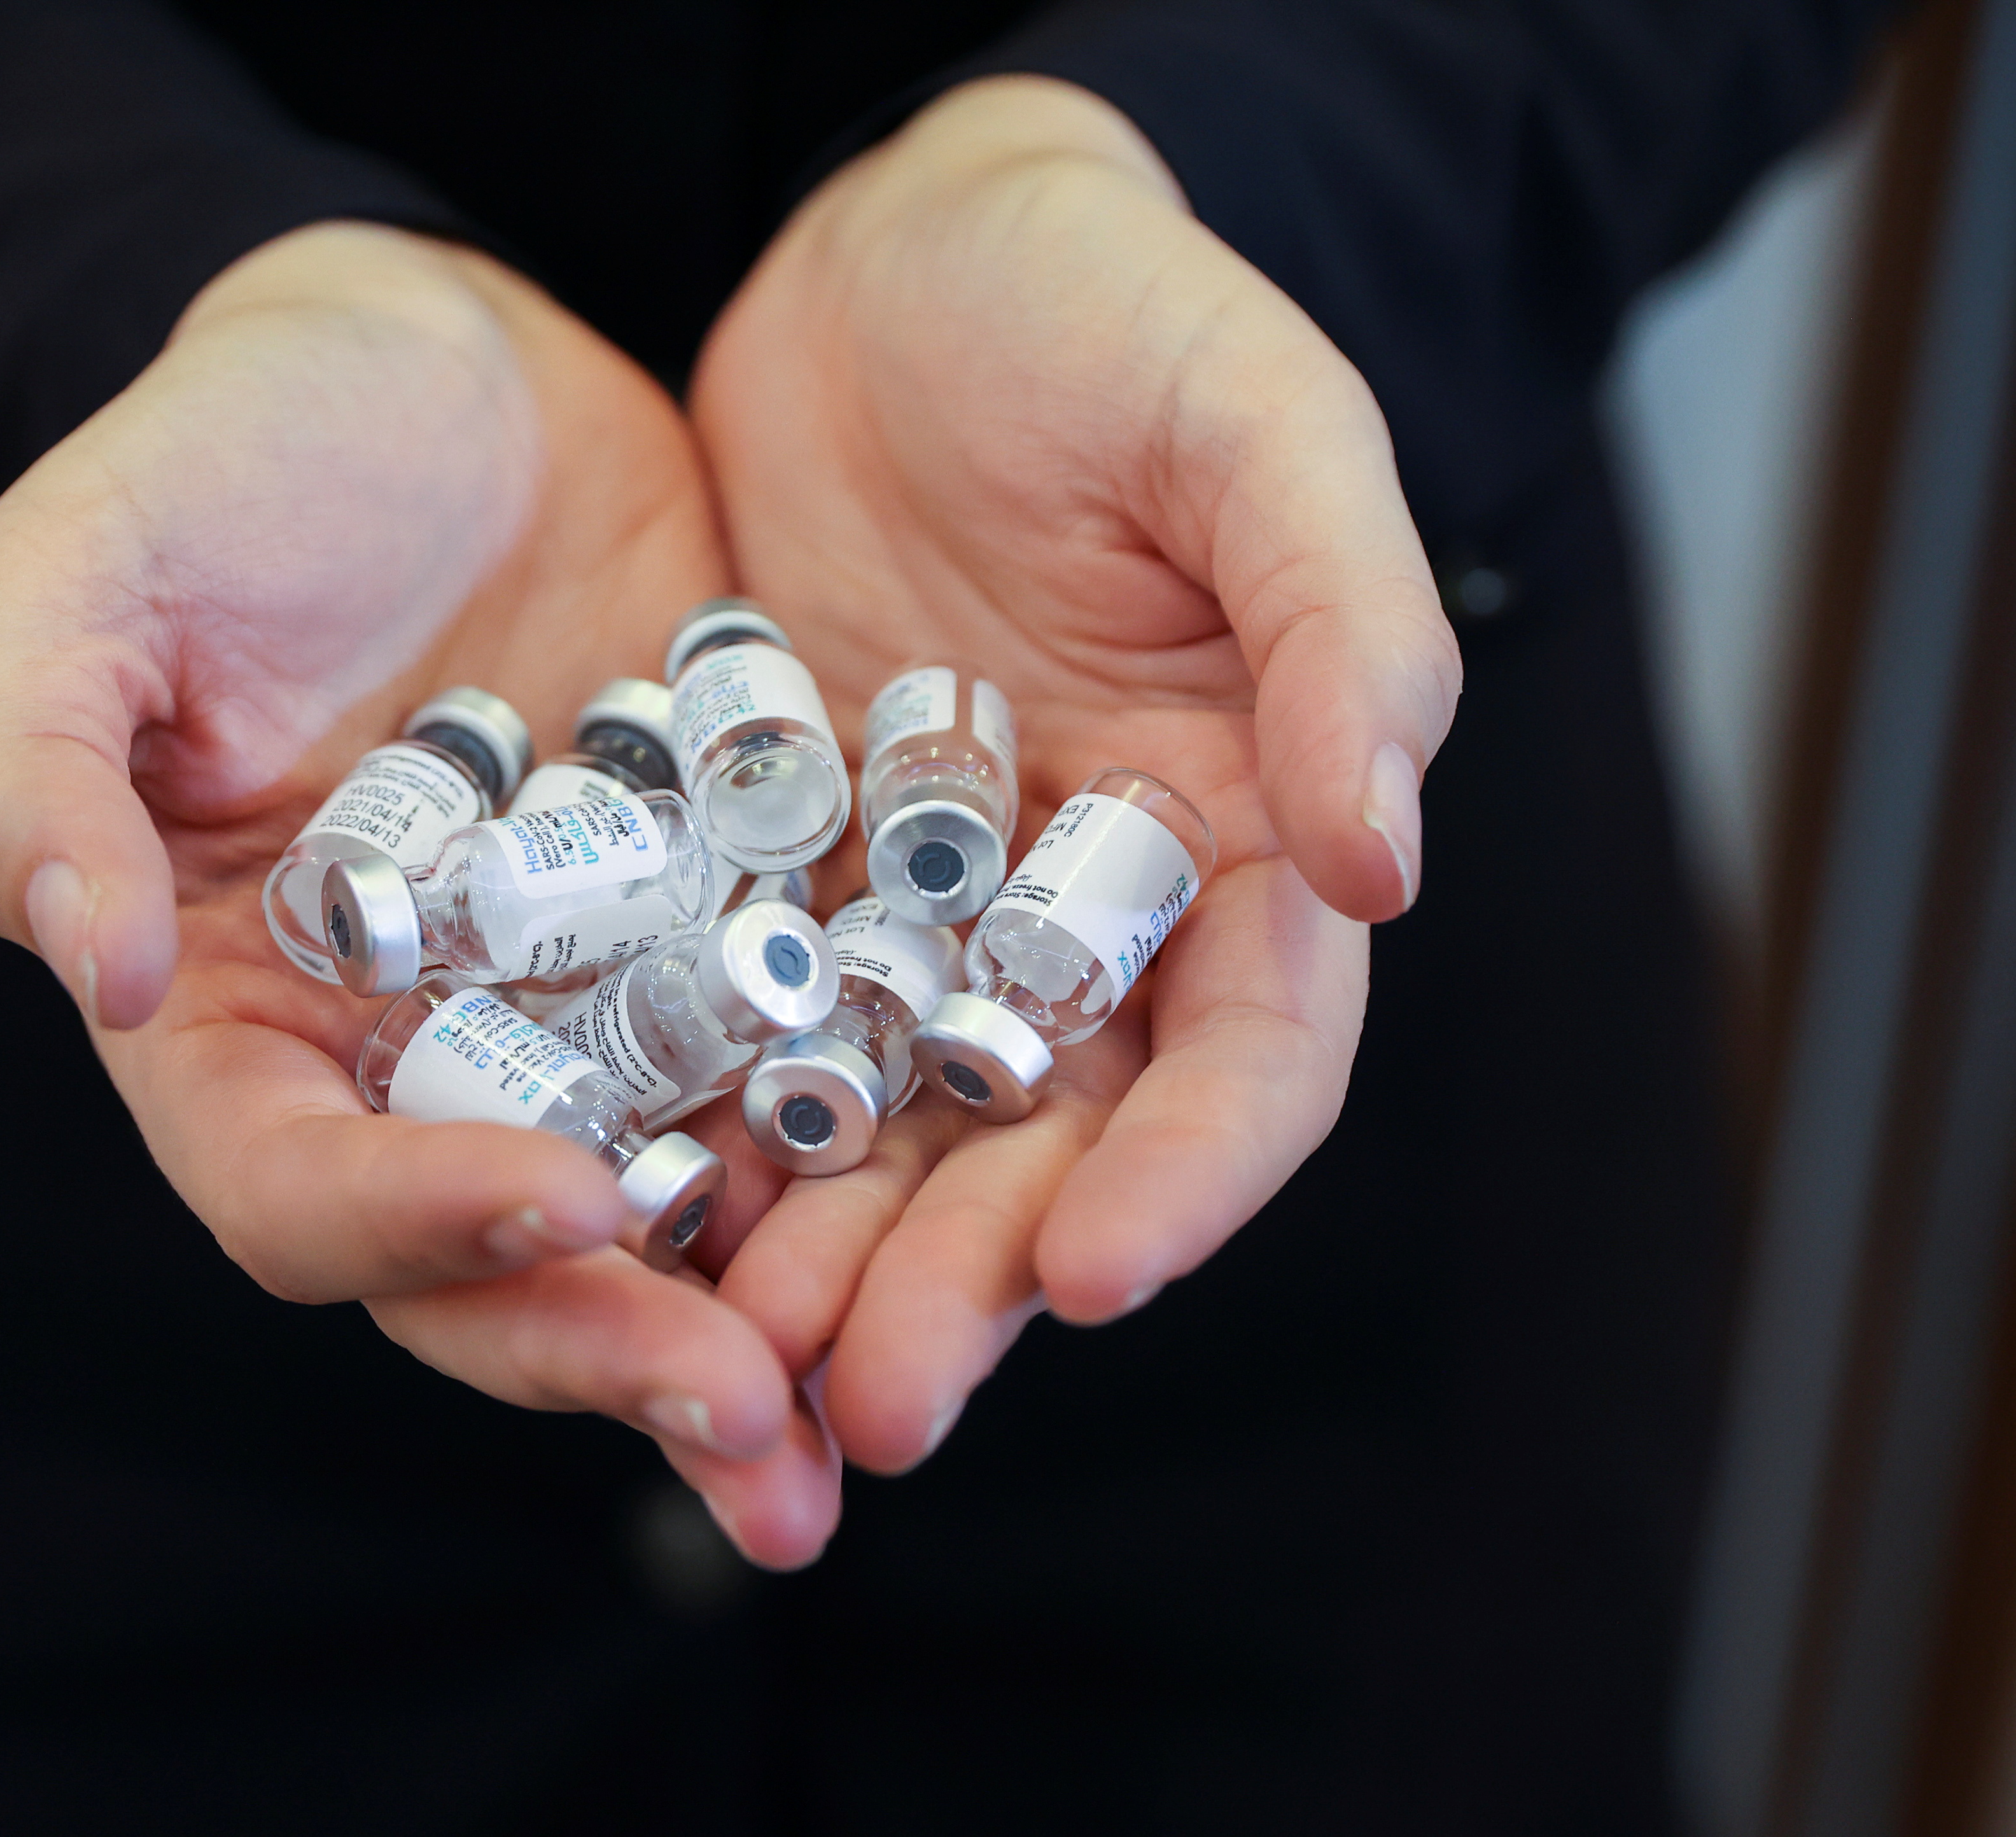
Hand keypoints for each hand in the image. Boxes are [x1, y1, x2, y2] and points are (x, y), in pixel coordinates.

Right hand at [0, 222, 836, 1562]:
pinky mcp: (722, 944)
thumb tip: (76, 969)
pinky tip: (989, 1199)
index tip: (557, 1201)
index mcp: (232, 1021)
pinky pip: (798, 1072)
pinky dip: (876, 1150)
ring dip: (768, 1325)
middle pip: (498, 1264)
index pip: (297, 1193)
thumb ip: (28, 770)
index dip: (413, 1225)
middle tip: (755, 1423)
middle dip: (616, 1350)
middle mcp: (411, 1063)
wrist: (435, 364)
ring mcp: (578, 1017)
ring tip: (880, 1405)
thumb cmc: (220, 460)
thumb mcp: (75, 578)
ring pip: (668, 1214)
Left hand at [689, 78, 1460, 1471]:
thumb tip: (1388, 858)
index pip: (1245, 1057)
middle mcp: (1084, 909)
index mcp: (1241, 836)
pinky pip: (737, 1026)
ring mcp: (920, 906)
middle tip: (879, 1408)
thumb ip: (1342, 631)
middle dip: (973, 1282)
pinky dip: (700, 1131)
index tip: (1097, 1273)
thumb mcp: (1259, 427)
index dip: (1188, 1178)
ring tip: (744, 1371)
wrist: (909, 250)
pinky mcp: (773, 869)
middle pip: (1052, 1141)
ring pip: (888, 1128)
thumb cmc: (1114, 309)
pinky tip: (627, 1216)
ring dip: (826, 1261)